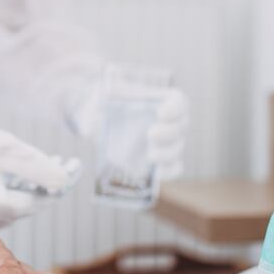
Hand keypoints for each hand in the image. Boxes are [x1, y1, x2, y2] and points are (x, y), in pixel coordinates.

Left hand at [72, 82, 189, 181]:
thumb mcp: (99, 100)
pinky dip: (169, 171)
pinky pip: (173, 168)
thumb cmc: (105, 104)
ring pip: (178, 148)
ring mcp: (166, 142)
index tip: (160, 113)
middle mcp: (169, 121)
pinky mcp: (160, 160)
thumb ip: (98, 107)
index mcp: (161, 100)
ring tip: (150, 156)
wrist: (100, 119)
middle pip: (181, 126)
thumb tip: (91, 127)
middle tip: (150, 135)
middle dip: (169, 132)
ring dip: (167, 153)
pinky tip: (158, 173)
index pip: (179, 102)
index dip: (175, 108)